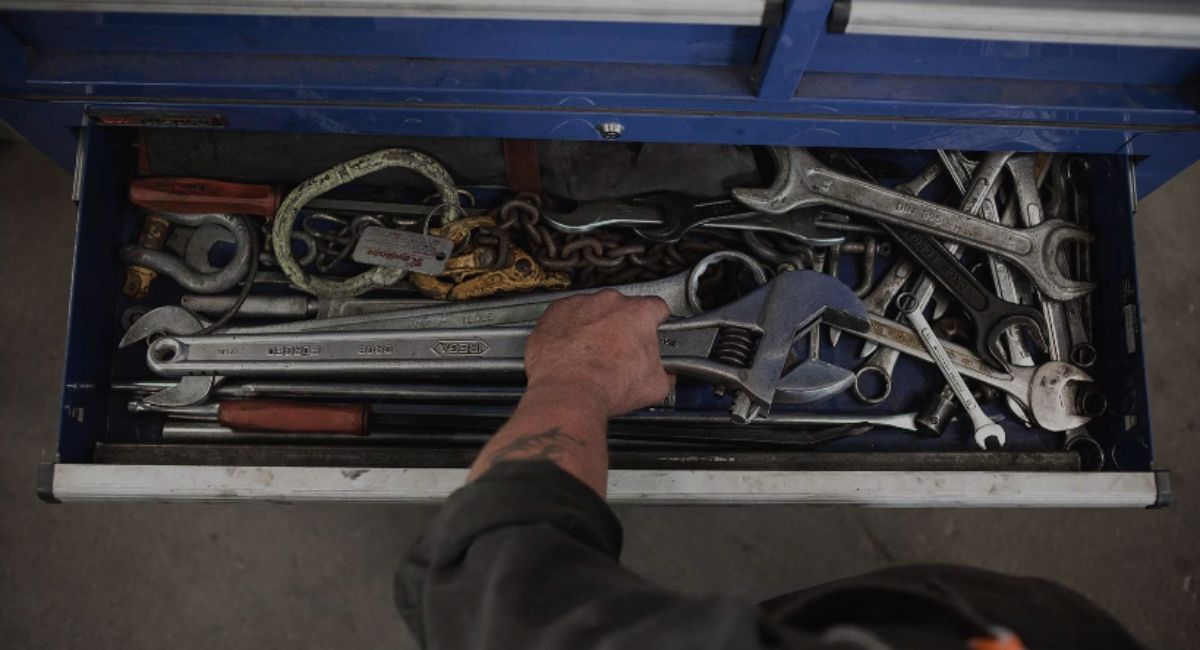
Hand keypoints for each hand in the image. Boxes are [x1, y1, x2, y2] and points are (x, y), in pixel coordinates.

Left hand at [524, 290, 671, 417]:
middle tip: (618, 352)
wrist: (568, 393)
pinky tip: (571, 349)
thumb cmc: (606, 386)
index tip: (651, 330)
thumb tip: (665, 376)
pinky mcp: (556, 312)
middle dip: (622, 326)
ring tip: (591, 353)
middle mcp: (610, 302)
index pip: (657, 307)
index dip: (655, 321)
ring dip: (594, 326)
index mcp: (639, 313)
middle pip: (622, 308)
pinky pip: (567, 315)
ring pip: (593, 310)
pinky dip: (568, 328)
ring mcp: (581, 304)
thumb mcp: (655, 386)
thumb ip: (665, 373)